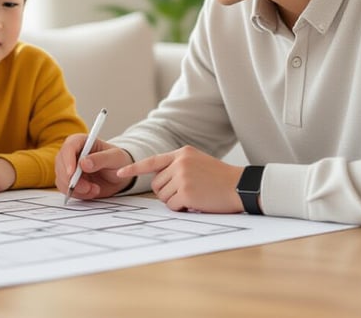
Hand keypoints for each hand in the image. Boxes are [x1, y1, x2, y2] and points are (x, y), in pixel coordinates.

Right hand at [54, 133, 133, 199]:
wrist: (120, 176)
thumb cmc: (118, 161)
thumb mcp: (115, 158)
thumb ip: (101, 159)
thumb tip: (84, 163)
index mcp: (81, 141)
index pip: (69, 147)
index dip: (68, 160)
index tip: (72, 173)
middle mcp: (71, 153)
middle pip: (61, 164)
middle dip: (72, 179)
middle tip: (88, 187)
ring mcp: (68, 167)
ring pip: (61, 179)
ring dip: (77, 188)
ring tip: (95, 189)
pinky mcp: (69, 181)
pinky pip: (66, 189)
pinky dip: (78, 194)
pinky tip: (91, 192)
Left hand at [116, 146, 244, 212]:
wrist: (241, 186)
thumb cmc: (220, 178)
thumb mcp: (198, 162)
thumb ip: (178, 165)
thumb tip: (157, 180)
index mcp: (182, 153)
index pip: (152, 161)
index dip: (134, 169)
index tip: (119, 172)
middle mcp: (180, 163)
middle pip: (156, 184)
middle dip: (168, 192)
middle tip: (188, 192)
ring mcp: (182, 177)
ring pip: (163, 196)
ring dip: (175, 201)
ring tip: (195, 195)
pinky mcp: (186, 192)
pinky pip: (173, 206)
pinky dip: (183, 208)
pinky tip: (197, 202)